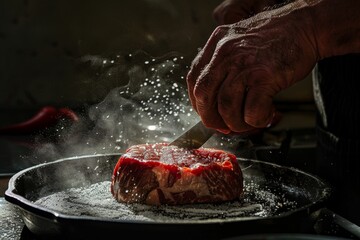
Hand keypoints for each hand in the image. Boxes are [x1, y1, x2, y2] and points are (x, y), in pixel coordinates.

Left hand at [187, 3, 318, 133]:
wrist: (305, 25)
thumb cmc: (275, 38)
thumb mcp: (239, 41)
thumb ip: (223, 64)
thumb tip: (217, 101)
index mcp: (216, 44)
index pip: (194, 79)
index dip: (198, 102)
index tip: (207, 113)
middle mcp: (225, 53)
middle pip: (204, 95)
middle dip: (211, 118)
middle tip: (224, 126)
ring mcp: (244, 65)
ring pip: (226, 107)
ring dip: (236, 123)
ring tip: (247, 122)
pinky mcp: (264, 77)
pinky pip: (251, 111)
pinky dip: (256, 120)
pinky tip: (265, 116)